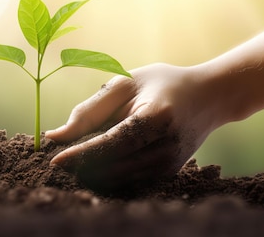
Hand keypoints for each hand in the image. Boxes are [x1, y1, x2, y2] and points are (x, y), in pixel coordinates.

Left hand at [46, 63, 220, 189]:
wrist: (208, 98)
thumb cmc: (161, 84)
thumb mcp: (125, 84)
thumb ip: (89, 111)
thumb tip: (56, 137)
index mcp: (156, 117)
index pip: (111, 144)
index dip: (81, 154)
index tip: (54, 160)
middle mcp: (166, 146)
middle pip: (113, 166)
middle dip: (82, 165)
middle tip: (62, 155)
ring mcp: (169, 164)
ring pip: (118, 178)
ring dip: (93, 171)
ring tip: (81, 154)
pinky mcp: (167, 174)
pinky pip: (128, 180)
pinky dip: (108, 173)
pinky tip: (100, 160)